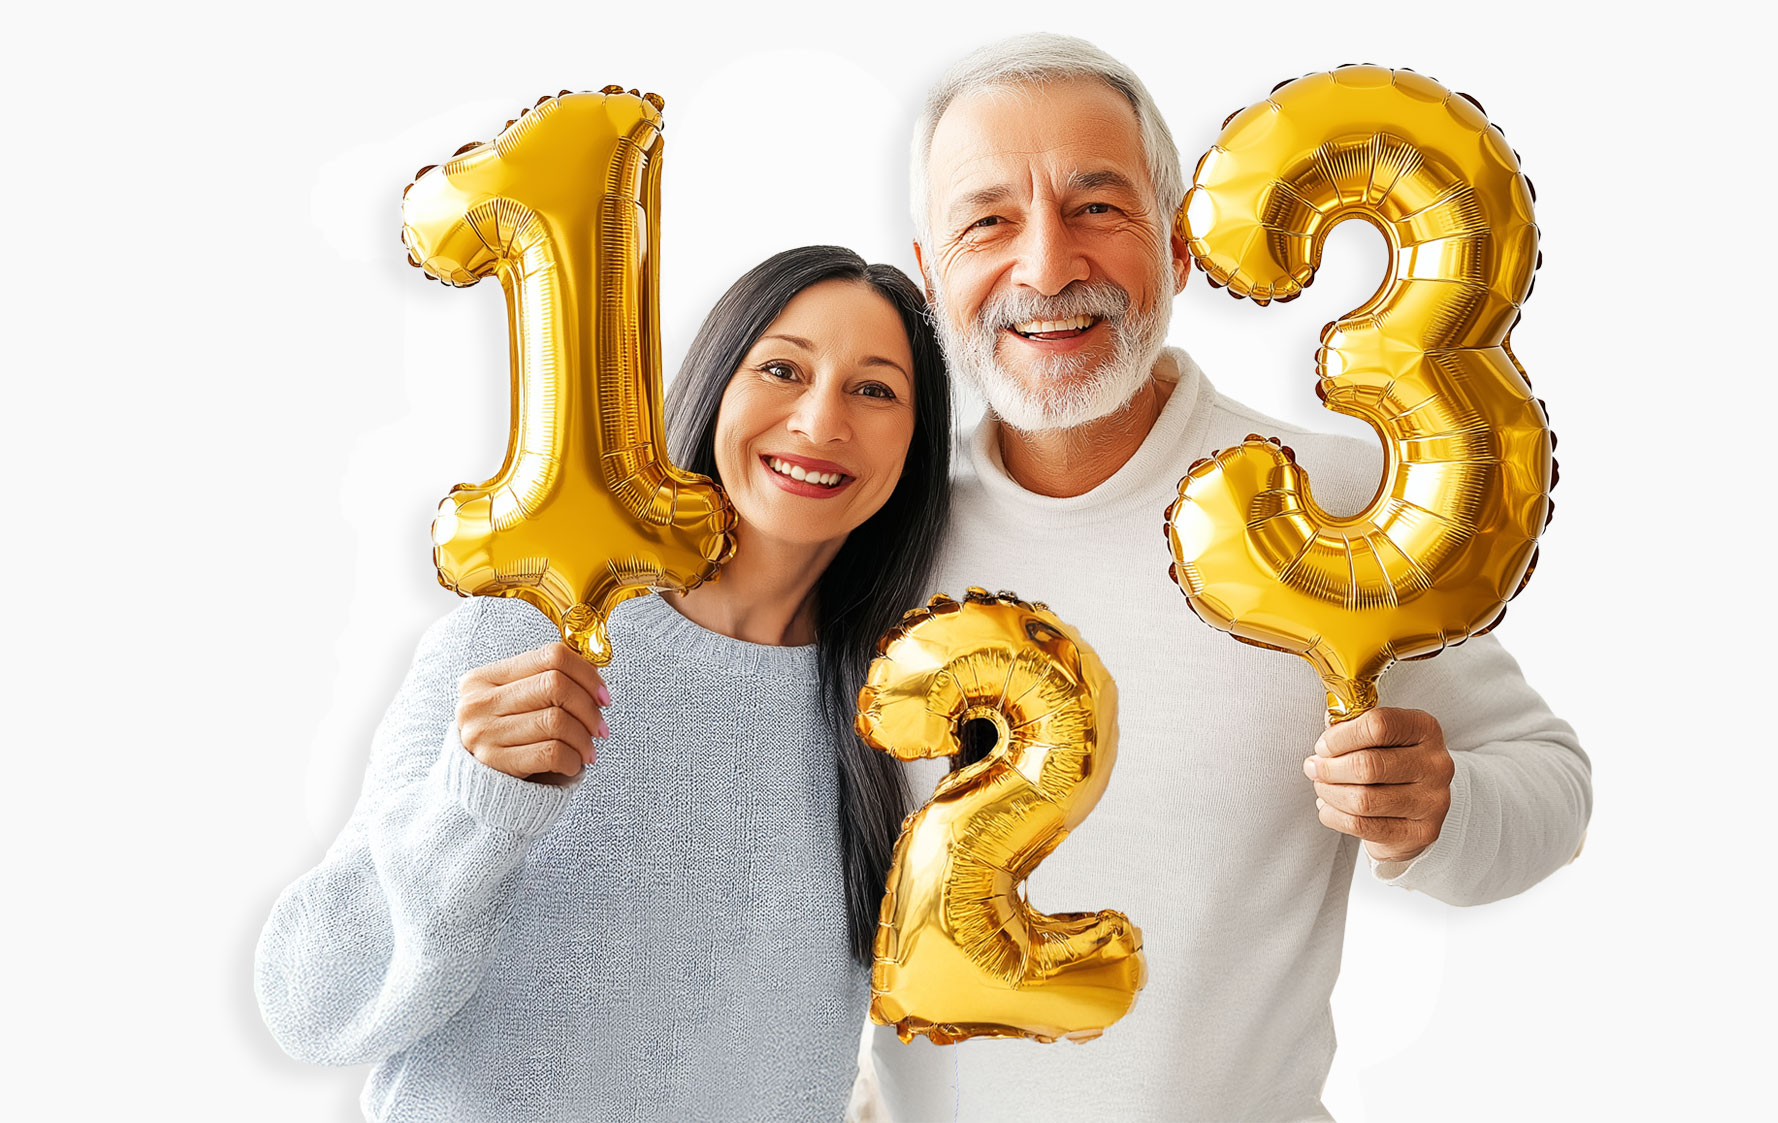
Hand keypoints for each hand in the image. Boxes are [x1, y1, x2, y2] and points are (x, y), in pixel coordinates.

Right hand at [456, 643, 609, 785]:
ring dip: (583, 738)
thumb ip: (547, 682)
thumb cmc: (507, 737)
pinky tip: (573, 764)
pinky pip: (551, 753)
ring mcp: (484, 732)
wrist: (475, 784)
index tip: (602, 696)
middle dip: (589, 708)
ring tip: (587, 749)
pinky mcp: (495, 763)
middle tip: (600, 727)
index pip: (551, 656)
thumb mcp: (515, 703)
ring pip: (556, 720)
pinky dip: (573, 759)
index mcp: (486, 677)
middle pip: (555, 685)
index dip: (587, 673)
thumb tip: (594, 674)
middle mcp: (480, 701)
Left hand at [1303, 707, 1453, 863]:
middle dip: (1329, 768)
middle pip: (1368, 765)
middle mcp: (1436, 764)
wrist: (1416, 807)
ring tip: (1322, 787)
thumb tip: (1325, 741)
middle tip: (1314, 768)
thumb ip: (1353, 730)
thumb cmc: (1390, 765)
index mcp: (1425, 730)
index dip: (1340, 736)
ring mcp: (1433, 801)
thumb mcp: (1379, 738)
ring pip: (1363, 799)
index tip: (1323, 746)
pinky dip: (1334, 815)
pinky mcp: (1422, 831)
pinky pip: (1362, 825)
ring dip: (1329, 793)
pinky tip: (1328, 807)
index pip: (1378, 725)